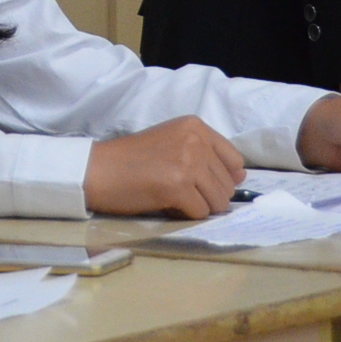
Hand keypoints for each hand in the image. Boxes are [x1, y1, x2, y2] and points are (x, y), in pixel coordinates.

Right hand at [83, 116, 245, 217]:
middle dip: (208, 196)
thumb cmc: (132, 159)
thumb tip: (242, 176)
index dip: (223, 178)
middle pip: (228, 184)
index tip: (203, 183)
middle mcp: (195, 140)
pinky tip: (166, 203)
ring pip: (218, 201)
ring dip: (199, 207)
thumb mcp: (172, 144)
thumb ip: (206, 155)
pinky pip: (200, 213)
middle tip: (179, 191)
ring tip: (174, 197)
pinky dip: (185, 215)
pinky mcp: (178, 186)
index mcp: (195, 126)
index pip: (234, 160)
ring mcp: (188, 162)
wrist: (98, 170)